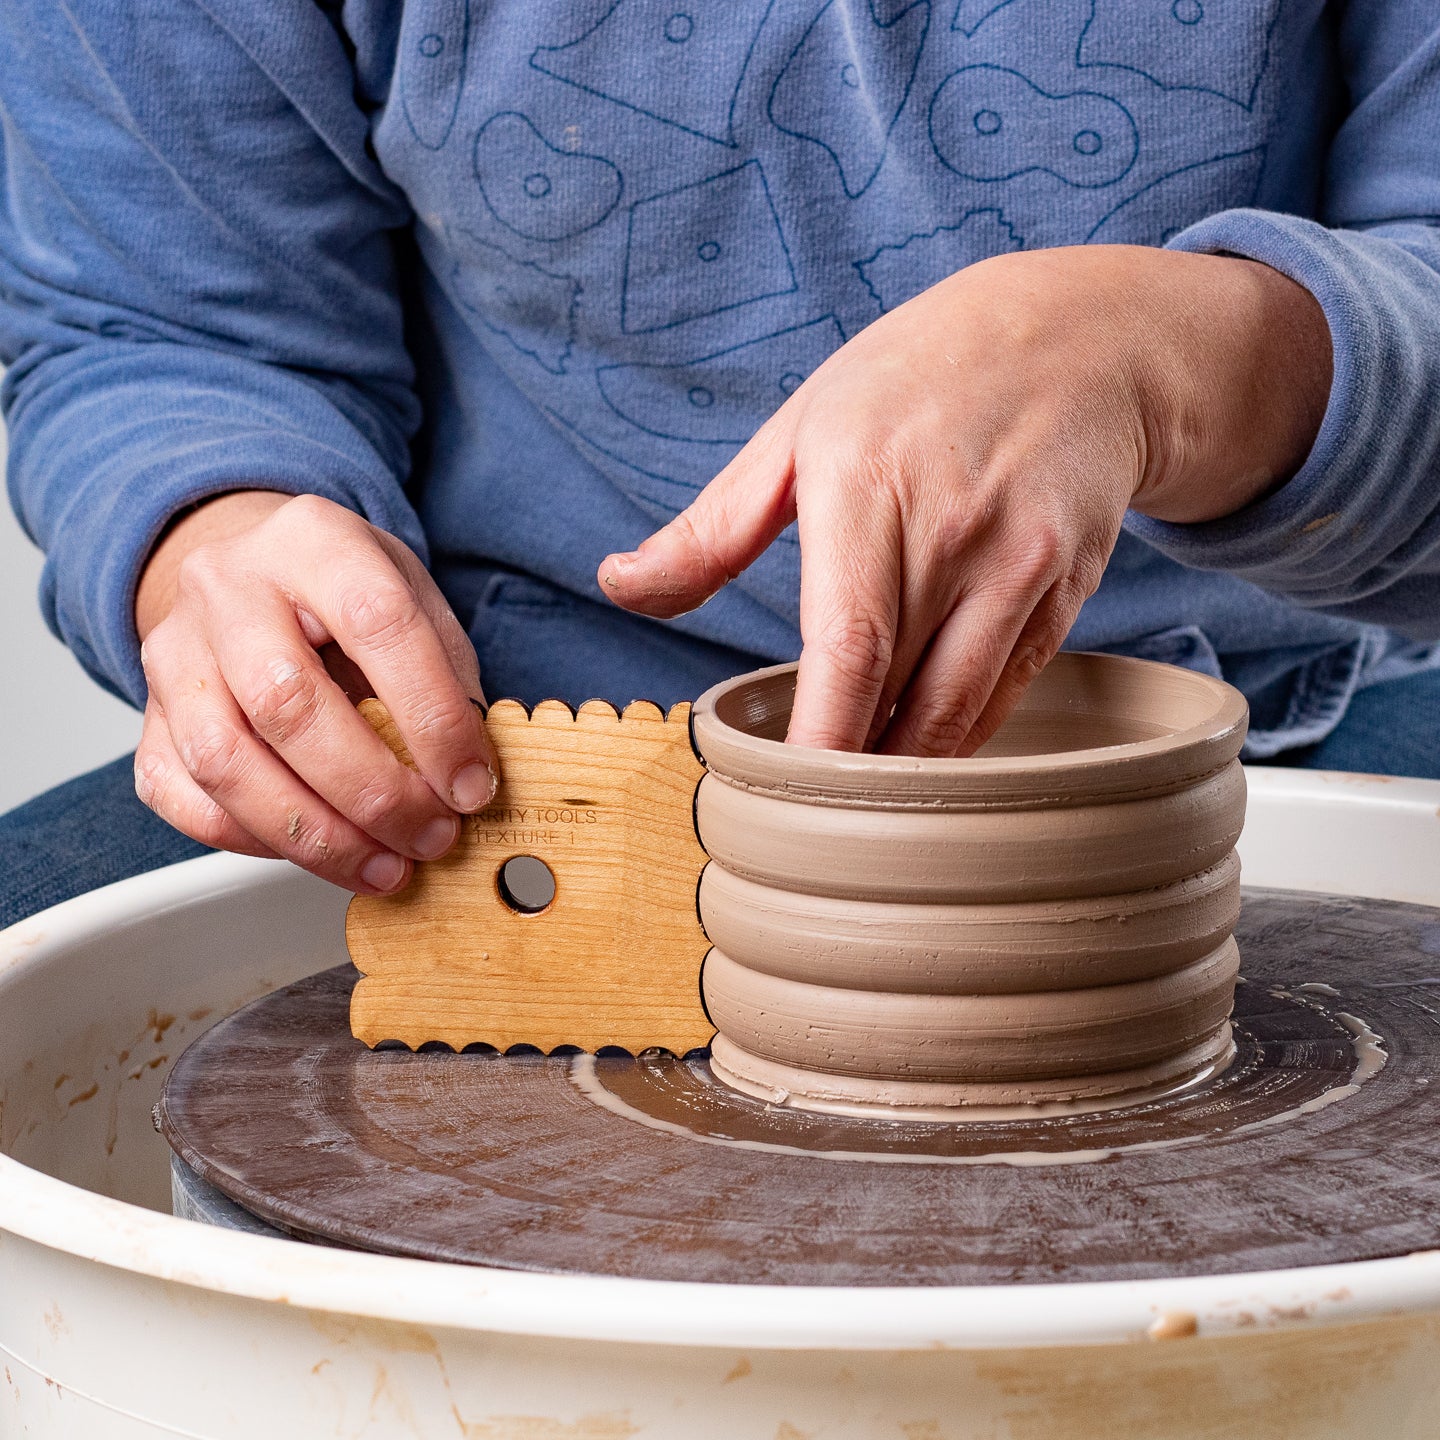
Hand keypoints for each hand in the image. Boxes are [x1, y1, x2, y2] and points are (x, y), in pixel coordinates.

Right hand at [133, 491, 497, 893]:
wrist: (256, 573)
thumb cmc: (346, 597)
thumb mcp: (415, 600)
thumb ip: (446, 679)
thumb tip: (468, 778)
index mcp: (313, 539)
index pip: (377, 623)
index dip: (431, 716)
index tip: (471, 784)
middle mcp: (227, 586)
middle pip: (287, 703)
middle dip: (372, 791)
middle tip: (430, 835)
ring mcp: (174, 652)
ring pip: (225, 761)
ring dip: (316, 834)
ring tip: (384, 864)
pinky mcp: (147, 718)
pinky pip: (187, 798)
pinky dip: (257, 841)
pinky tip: (320, 851)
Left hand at [599, 245, 1330, 754]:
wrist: (1080, 338)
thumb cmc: (916, 381)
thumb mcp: (799, 433)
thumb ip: (710, 530)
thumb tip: (620, 585)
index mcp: (869, 492)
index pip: (848, 653)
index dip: (821, 744)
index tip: (783, 799)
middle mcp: (956, 534)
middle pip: (902, 701)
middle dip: (853, 773)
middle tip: (805, 817)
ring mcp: (1024, 564)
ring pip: (962, 712)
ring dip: (909, 768)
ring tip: (859, 799)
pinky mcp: (1070, 587)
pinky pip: (1009, 689)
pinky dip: (960, 730)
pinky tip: (922, 742)